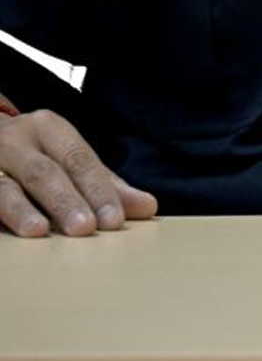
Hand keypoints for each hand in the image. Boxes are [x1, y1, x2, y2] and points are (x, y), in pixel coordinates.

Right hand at [0, 109, 158, 238]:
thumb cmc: (35, 153)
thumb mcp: (69, 160)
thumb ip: (105, 185)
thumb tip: (148, 208)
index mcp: (49, 129)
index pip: (79, 159)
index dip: (98, 190)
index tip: (115, 220)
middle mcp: (16, 140)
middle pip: (44, 172)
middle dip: (65, 201)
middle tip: (85, 229)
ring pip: (4, 187)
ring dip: (21, 210)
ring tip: (39, 231)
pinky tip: (7, 232)